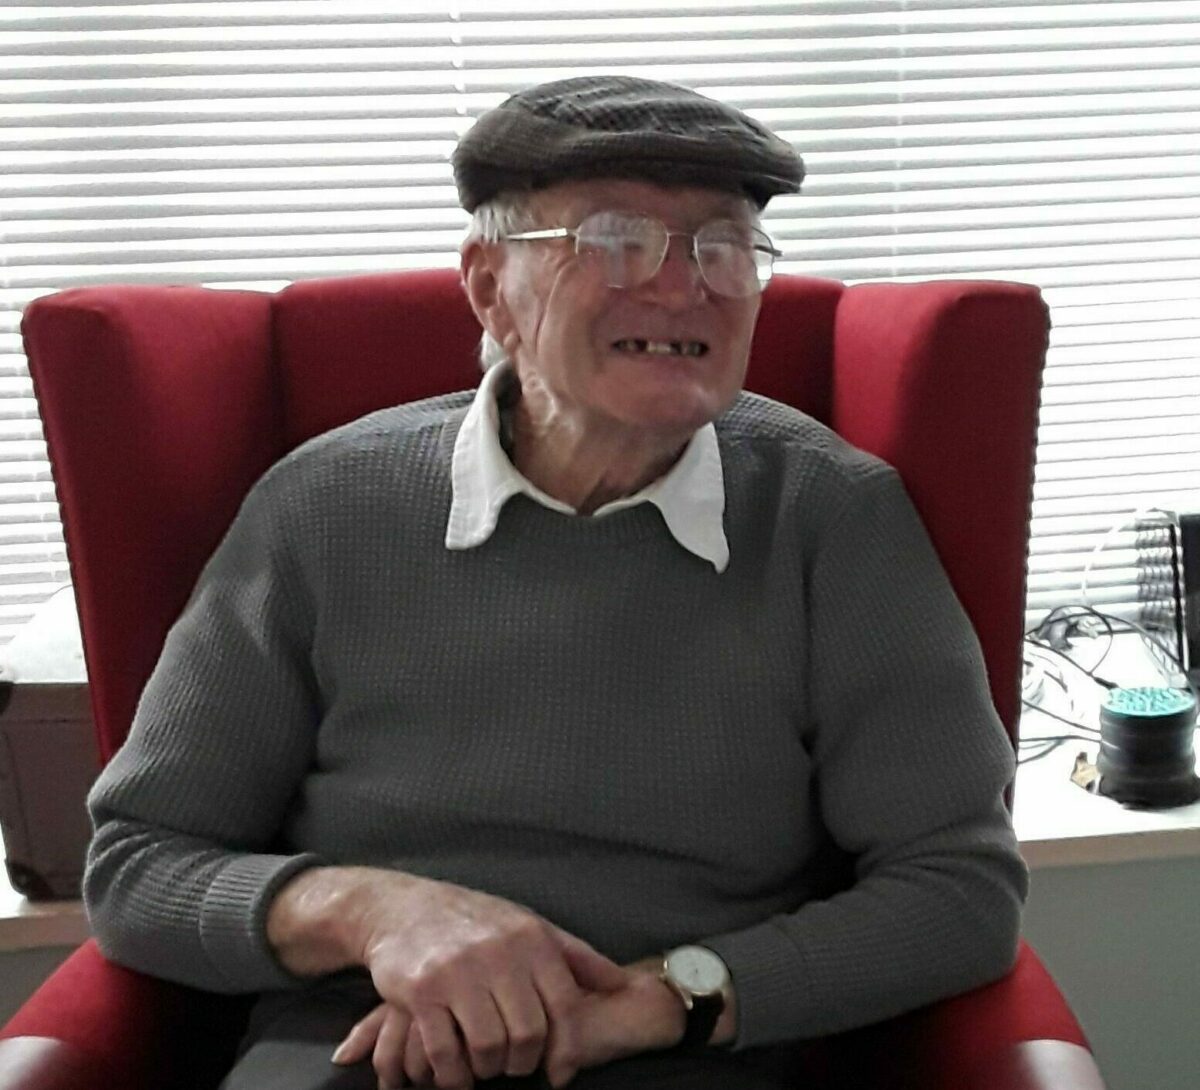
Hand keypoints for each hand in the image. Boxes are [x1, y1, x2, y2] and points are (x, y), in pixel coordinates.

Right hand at [347, 871, 626, 1087]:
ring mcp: (458, 971)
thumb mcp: (530, 926)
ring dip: (487, 1069)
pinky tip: (453, 1073)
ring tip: (483, 1066)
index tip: (558, 1073)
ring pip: (488, 1047)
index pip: (564, 1005)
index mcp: (531, 938)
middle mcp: (498, 952)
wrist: (404, 906)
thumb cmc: (476, 922)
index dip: (566, 1048)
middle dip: (522, 1063)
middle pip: (527, 1034)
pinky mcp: (421, 991)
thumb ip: (576, 957)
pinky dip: (452, 1075)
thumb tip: (624, 984)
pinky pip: (445, 1052)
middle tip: (512, 1066)